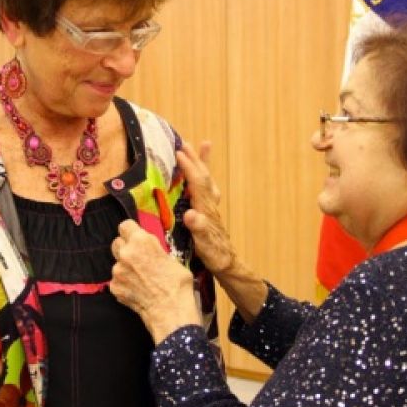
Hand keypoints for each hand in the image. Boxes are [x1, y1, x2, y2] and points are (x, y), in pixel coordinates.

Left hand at [110, 220, 199, 341]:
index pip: (125, 225)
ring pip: (117, 263)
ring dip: (125, 268)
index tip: (135, 237)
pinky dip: (124, 284)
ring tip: (140, 279)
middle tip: (137, 258)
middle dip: (125, 248)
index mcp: (141, 241)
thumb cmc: (177, 284)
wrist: (170, 310)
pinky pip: (116, 281)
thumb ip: (155, 250)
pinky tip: (136, 290)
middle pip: (117, 243)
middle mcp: (125, 253)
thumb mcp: (172, 258)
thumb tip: (151, 251)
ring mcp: (117, 271)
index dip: (131, 232)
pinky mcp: (114, 287)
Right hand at [177, 141, 235, 273]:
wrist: (227, 263)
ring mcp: (211, 206)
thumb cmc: (214, 254)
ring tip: (203, 145)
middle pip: (203, 176)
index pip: (197, 183)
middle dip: (195, 159)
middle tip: (185, 143)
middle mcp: (210, 204)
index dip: (189, 168)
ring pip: (207, 179)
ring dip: (202, 162)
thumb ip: (197, 228)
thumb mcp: (204, 244)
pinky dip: (203, 176)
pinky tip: (199, 175)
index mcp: (206, 208)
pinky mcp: (209, 211)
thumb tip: (190, 214)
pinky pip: (206, 187)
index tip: (178, 153)